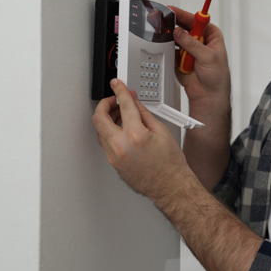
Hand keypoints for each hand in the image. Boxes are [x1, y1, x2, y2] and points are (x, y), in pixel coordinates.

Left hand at [92, 79, 191, 200]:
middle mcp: (120, 146)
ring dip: (107, 118)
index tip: (117, 84)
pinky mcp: (112, 162)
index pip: (124, 106)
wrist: (170, 186)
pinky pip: (105, 141)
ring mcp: (114, 156)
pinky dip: (110, 131)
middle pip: (100, 117)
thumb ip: (144, 114)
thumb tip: (134, 102)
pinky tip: (121, 128)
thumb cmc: (170, 164)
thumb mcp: (161, 132)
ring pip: (100, 130)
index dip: (120, 91)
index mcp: (135, 136)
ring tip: (120, 114)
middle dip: (105, 104)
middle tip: (114, 99)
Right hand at [170, 6, 230, 114]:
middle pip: (184, 26)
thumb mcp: (208, 57)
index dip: (185, 15)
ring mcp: (188, 49)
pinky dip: (167, 48)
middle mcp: (200, 40)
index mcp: (211, 35)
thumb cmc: (217, 77)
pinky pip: (170, 49)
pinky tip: (165, 47)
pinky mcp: (179, 57)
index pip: (197, 20)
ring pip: (176, 37)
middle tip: (164, 20)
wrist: (208, 95)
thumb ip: (192, 44)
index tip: (174, 11)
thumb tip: (180, 32)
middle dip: (174, 24)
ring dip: (170, 37)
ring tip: (164, 35)